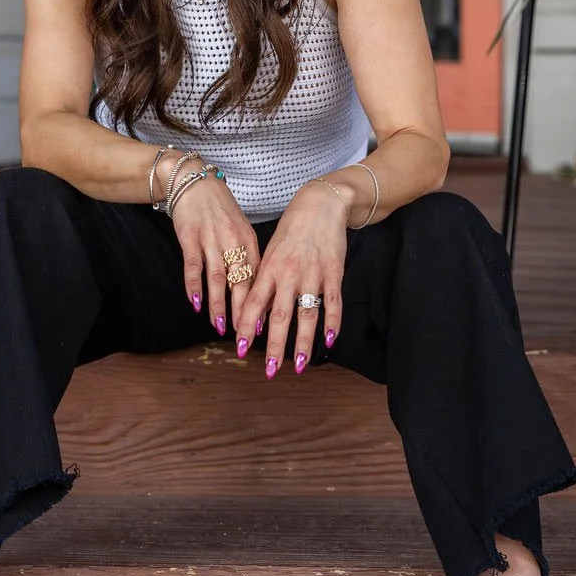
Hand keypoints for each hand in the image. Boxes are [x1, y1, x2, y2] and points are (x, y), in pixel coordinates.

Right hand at [164, 162, 261, 343]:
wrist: (195, 181)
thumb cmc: (220, 209)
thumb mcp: (241, 230)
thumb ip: (247, 258)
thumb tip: (256, 290)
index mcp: (249, 241)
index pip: (258, 277)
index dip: (261, 303)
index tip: (264, 326)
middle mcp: (233, 242)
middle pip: (241, 282)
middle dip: (243, 311)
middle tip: (245, 336)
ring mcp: (211, 240)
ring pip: (218, 278)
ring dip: (219, 305)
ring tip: (220, 327)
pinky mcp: (190, 238)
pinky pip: (193, 266)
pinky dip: (194, 286)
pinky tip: (195, 303)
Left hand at [234, 180, 346, 377]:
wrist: (320, 206)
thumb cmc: (291, 231)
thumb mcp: (270, 254)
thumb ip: (264, 284)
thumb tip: (257, 317)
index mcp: (269, 269)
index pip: (254, 304)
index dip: (247, 328)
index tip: (242, 350)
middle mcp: (289, 274)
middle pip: (280, 316)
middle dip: (275, 346)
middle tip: (270, 370)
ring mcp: (313, 274)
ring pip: (306, 314)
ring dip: (303, 343)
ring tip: (299, 366)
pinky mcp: (334, 273)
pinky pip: (333, 303)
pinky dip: (332, 323)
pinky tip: (329, 341)